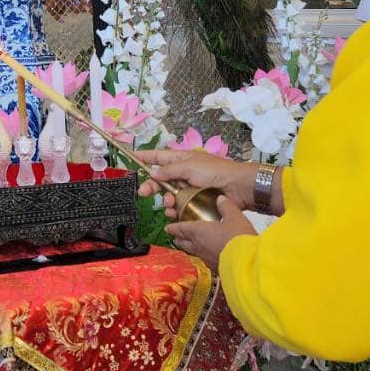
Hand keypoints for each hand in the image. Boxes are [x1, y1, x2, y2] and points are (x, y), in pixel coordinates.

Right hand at [134, 148, 259, 213]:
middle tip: (143, 193)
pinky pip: (178, 208)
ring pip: (168, 196)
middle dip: (151, 186)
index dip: (146, 157)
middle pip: (160, 179)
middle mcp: (183, 174)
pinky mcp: (194, 203)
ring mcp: (188, 189)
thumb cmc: (215, 172)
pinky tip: (175, 213)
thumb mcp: (190, 166)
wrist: (237, 188)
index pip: (159, 157)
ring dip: (166, 201)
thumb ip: (169, 170)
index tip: (132, 157)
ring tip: (170, 204)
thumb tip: (153, 173)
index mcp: (182, 160)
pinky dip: (175, 211)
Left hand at [166, 195, 255, 269]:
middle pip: (184, 243)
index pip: (182, 228)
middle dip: (179, 239)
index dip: (174, 227)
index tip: (168, 228)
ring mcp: (207, 259)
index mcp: (199, 232)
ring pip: (194, 252)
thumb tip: (221, 199)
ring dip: (191, 248)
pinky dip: (204, 255)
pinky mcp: (216, 268)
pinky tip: (209, 255)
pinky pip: (206, 260)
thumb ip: (226, 207)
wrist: (247, 264)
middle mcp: (199, 246)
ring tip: (191, 245)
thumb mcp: (234, 217)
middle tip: (176, 237)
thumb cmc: (238, 239)